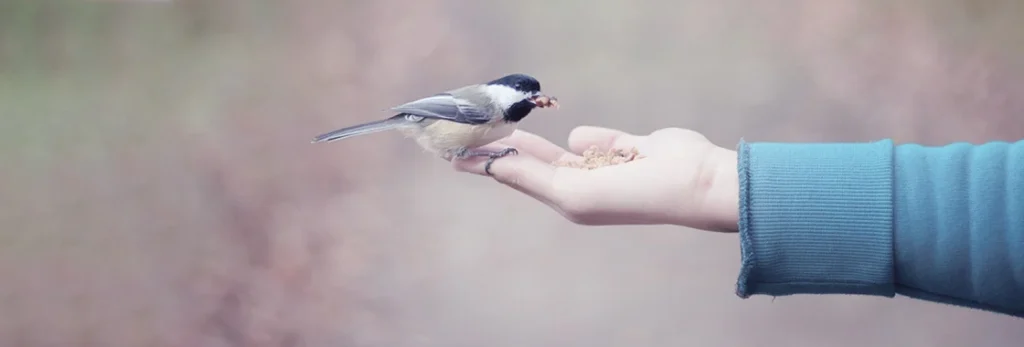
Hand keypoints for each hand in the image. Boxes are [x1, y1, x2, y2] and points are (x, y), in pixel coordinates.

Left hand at [452, 126, 738, 231]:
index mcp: (567, 200)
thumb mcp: (574, 191)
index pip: (517, 177)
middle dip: (503, 149)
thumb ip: (532, 175)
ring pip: (560, 149)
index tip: (457, 154)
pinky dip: (591, 136)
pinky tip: (580, 141)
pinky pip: (596, 137)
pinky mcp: (625, 148)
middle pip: (532, 163)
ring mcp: (604, 167)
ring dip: (536, 141)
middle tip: (474, 134)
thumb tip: (497, 164)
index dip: (488, 164)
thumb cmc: (631, 193)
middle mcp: (582, 186)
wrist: (692, 181)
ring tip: (506, 128)